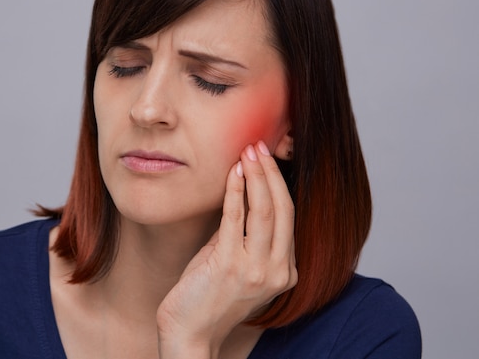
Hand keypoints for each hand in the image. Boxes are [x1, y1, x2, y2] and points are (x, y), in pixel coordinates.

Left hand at [156, 141, 296, 358]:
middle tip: (260, 147)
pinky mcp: (231, 266)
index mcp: (285, 271)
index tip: (267, 161)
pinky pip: (236, 219)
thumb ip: (244, 234)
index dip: (279, 184)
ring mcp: (257, 270)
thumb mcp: (236, 263)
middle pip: (284, 210)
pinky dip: (235, 192)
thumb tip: (241, 195)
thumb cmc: (208, 296)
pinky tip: (232, 173)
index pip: (289, 218)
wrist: (190, 332)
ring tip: (248, 152)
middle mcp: (278, 272)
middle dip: (272, 174)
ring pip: (266, 211)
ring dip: (256, 177)